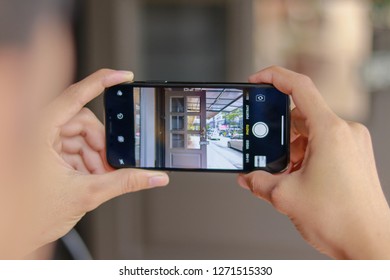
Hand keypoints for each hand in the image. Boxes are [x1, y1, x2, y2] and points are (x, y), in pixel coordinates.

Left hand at [6, 69, 168, 257]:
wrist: (8, 237)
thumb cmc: (27, 216)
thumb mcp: (85, 195)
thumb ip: (125, 183)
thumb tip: (152, 177)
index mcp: (38, 131)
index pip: (75, 96)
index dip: (102, 82)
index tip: (123, 76)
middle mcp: (36, 131)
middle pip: (83, 121)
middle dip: (100, 145)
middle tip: (109, 166)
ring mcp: (38, 141)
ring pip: (79, 135)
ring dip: (94, 157)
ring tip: (96, 178)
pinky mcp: (41, 151)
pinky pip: (71, 146)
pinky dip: (84, 161)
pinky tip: (87, 178)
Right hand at [238, 66, 389, 258]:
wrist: (370, 244)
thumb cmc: (341, 220)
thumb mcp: (285, 197)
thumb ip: (258, 181)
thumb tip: (247, 177)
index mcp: (330, 132)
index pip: (300, 87)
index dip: (274, 77)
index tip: (257, 79)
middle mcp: (345, 132)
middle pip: (301, 115)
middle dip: (277, 132)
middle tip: (261, 148)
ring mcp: (351, 144)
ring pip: (311, 133)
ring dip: (290, 148)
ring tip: (280, 172)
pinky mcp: (354, 156)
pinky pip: (323, 145)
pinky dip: (304, 155)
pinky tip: (294, 175)